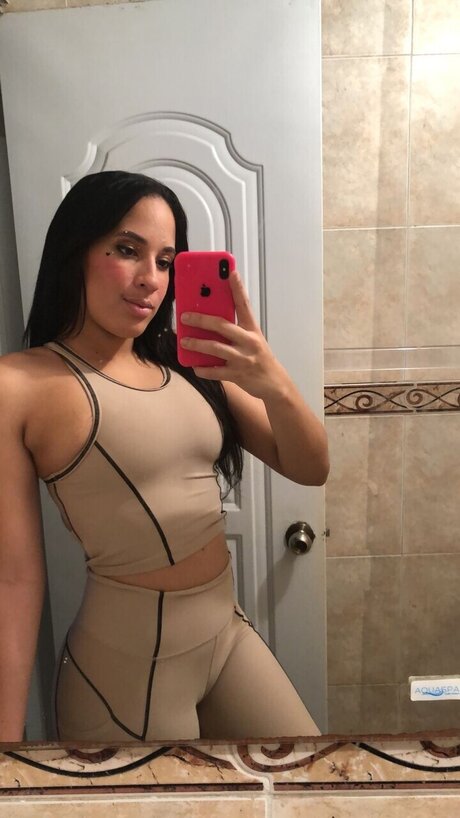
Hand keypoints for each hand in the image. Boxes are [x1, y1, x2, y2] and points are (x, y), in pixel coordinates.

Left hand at [179, 270, 286, 399]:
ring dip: (197, 344)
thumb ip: (235, 329)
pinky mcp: (237, 375)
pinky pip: (216, 371)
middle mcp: (248, 341)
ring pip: (215, 348)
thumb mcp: (253, 339)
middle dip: (201, 320)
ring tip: (184, 341)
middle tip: (185, 316)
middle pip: (222, 325)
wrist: (274, 383)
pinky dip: (203, 369)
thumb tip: (210, 319)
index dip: (237, 288)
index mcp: (252, 329)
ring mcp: (243, 359)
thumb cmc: (258, 357)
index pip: (244, 305)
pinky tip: (194, 365)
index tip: (230, 272)